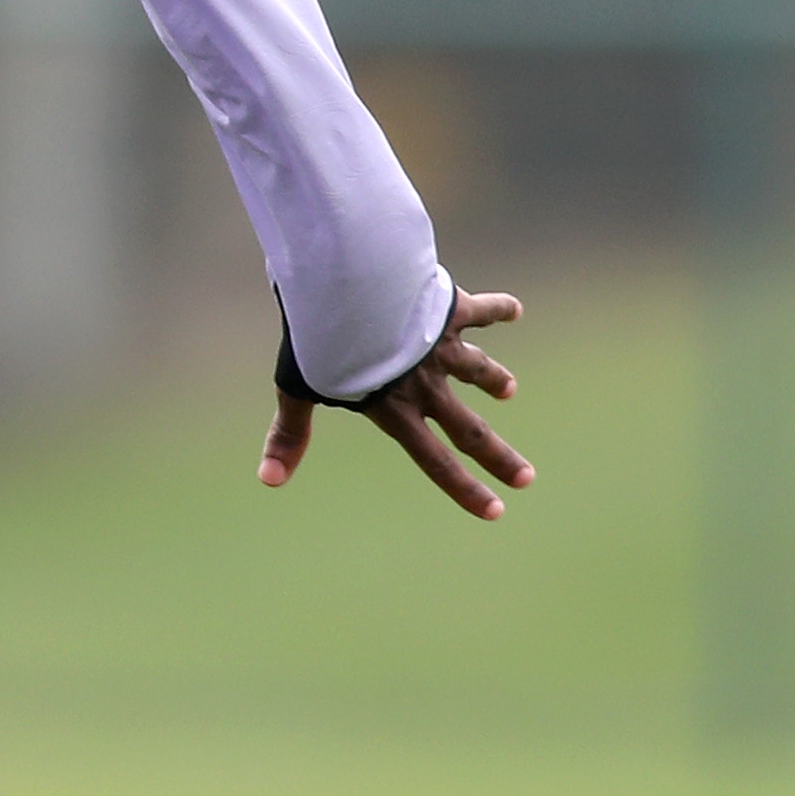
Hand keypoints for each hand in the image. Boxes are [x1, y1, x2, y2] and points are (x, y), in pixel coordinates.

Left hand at [260, 290, 528, 519]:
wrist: (352, 284)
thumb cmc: (320, 337)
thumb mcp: (298, 387)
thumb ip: (289, 434)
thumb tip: (267, 481)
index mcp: (395, 408)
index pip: (435, 460)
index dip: (465, 488)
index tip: (496, 511)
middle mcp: (426, 383)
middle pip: (471, 429)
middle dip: (500, 457)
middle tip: (527, 477)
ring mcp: (442, 346)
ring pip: (477, 370)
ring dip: (494, 380)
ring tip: (509, 389)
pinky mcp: (448, 307)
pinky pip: (480, 309)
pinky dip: (499, 309)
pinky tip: (514, 310)